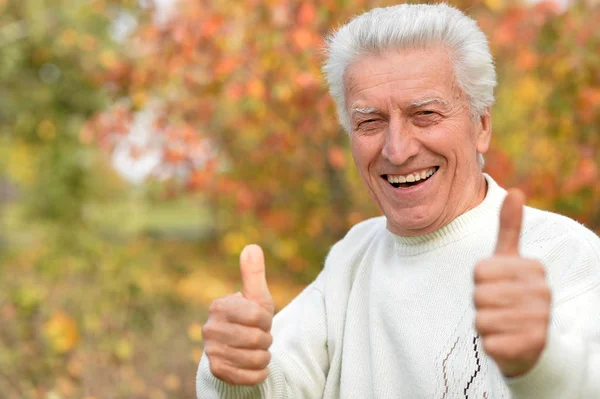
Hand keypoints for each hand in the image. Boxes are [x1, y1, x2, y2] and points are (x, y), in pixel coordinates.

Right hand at [202, 244, 274, 384]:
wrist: (235, 348)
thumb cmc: (249, 318)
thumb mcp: (255, 296)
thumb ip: (254, 273)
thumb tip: (252, 246)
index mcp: (219, 306)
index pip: (257, 317)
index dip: (266, 321)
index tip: (261, 321)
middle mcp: (210, 328)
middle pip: (257, 339)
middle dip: (266, 340)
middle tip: (259, 337)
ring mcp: (211, 351)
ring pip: (256, 359)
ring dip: (263, 357)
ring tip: (255, 350)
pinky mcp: (216, 371)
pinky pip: (250, 377)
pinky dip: (259, 373)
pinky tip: (253, 366)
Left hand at [474, 190, 551, 377]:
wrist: (530, 343)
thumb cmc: (512, 295)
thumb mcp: (509, 260)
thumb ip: (510, 228)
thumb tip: (515, 190)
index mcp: (534, 268)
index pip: (480, 270)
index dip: (479, 281)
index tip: (496, 285)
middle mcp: (543, 292)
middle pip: (479, 295)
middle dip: (481, 304)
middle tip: (498, 308)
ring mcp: (540, 320)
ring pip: (482, 319)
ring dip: (484, 324)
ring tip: (502, 324)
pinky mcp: (531, 346)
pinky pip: (488, 342)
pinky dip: (489, 344)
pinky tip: (505, 342)